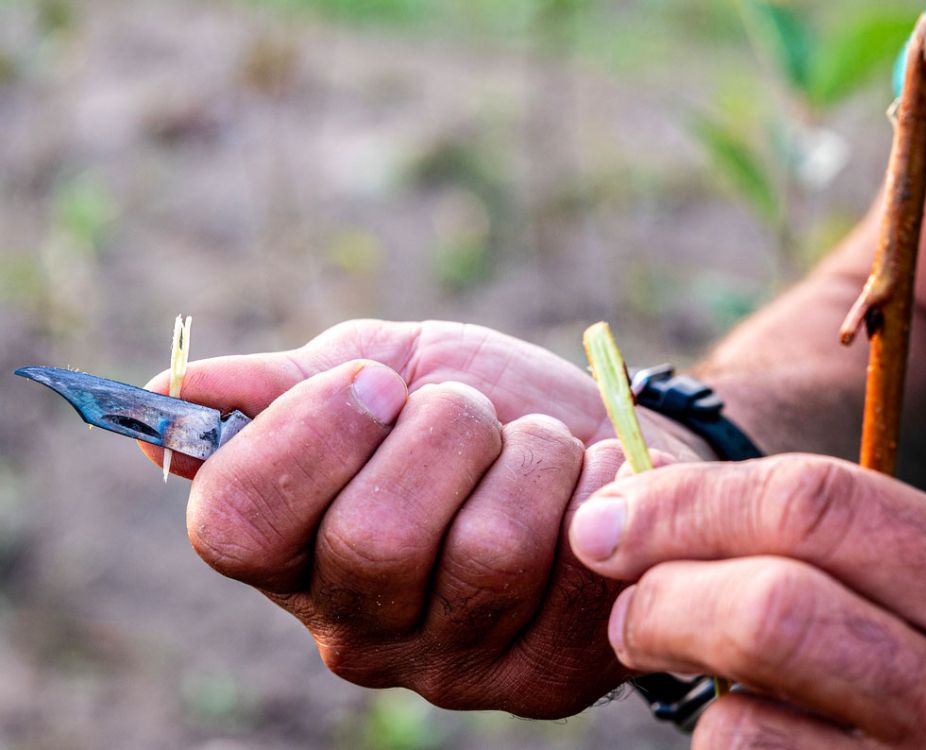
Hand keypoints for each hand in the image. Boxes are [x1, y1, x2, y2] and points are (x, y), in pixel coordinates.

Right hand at [141, 320, 704, 716]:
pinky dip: (593, 487)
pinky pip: (575, 568)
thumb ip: (280, 386)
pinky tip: (590, 483)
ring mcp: (447, 664)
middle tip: (470, 412)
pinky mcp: (538, 677)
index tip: (377, 384)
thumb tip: (168, 396)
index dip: (309, 435)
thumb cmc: (475, 400)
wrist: (587, 435)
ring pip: (488, 551)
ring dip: (528, 457)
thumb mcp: (378, 365)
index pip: (235, 525)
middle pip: (374, 539)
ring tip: (537, 448)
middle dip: (445, 432)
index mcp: (291, 550)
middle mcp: (354, 628)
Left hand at [570, 454, 925, 747]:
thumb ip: (799, 535)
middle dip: (661, 598)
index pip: (810, 504)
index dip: (683, 502)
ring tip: (679, 661)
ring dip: (682, 688)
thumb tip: (625, 508)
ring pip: (742, 721)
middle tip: (627, 610)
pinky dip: (719, 745)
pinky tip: (747, 724)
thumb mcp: (908, 579)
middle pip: (768, 611)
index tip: (607, 519)